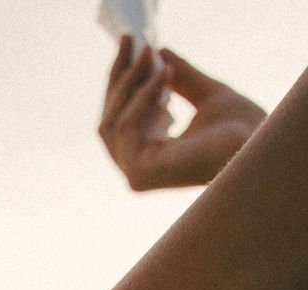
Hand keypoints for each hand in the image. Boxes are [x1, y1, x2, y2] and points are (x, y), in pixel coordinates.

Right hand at [99, 38, 265, 189]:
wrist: (256, 148)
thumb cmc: (241, 130)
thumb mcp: (207, 94)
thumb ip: (182, 77)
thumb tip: (160, 50)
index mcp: (152, 156)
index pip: (122, 118)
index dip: (124, 81)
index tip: (131, 46)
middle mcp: (138, 168)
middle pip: (108, 120)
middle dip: (119, 77)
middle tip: (130, 40)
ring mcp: (136, 174)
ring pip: (112, 121)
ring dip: (131, 82)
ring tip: (150, 52)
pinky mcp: (139, 174)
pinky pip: (127, 126)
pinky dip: (144, 95)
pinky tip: (165, 73)